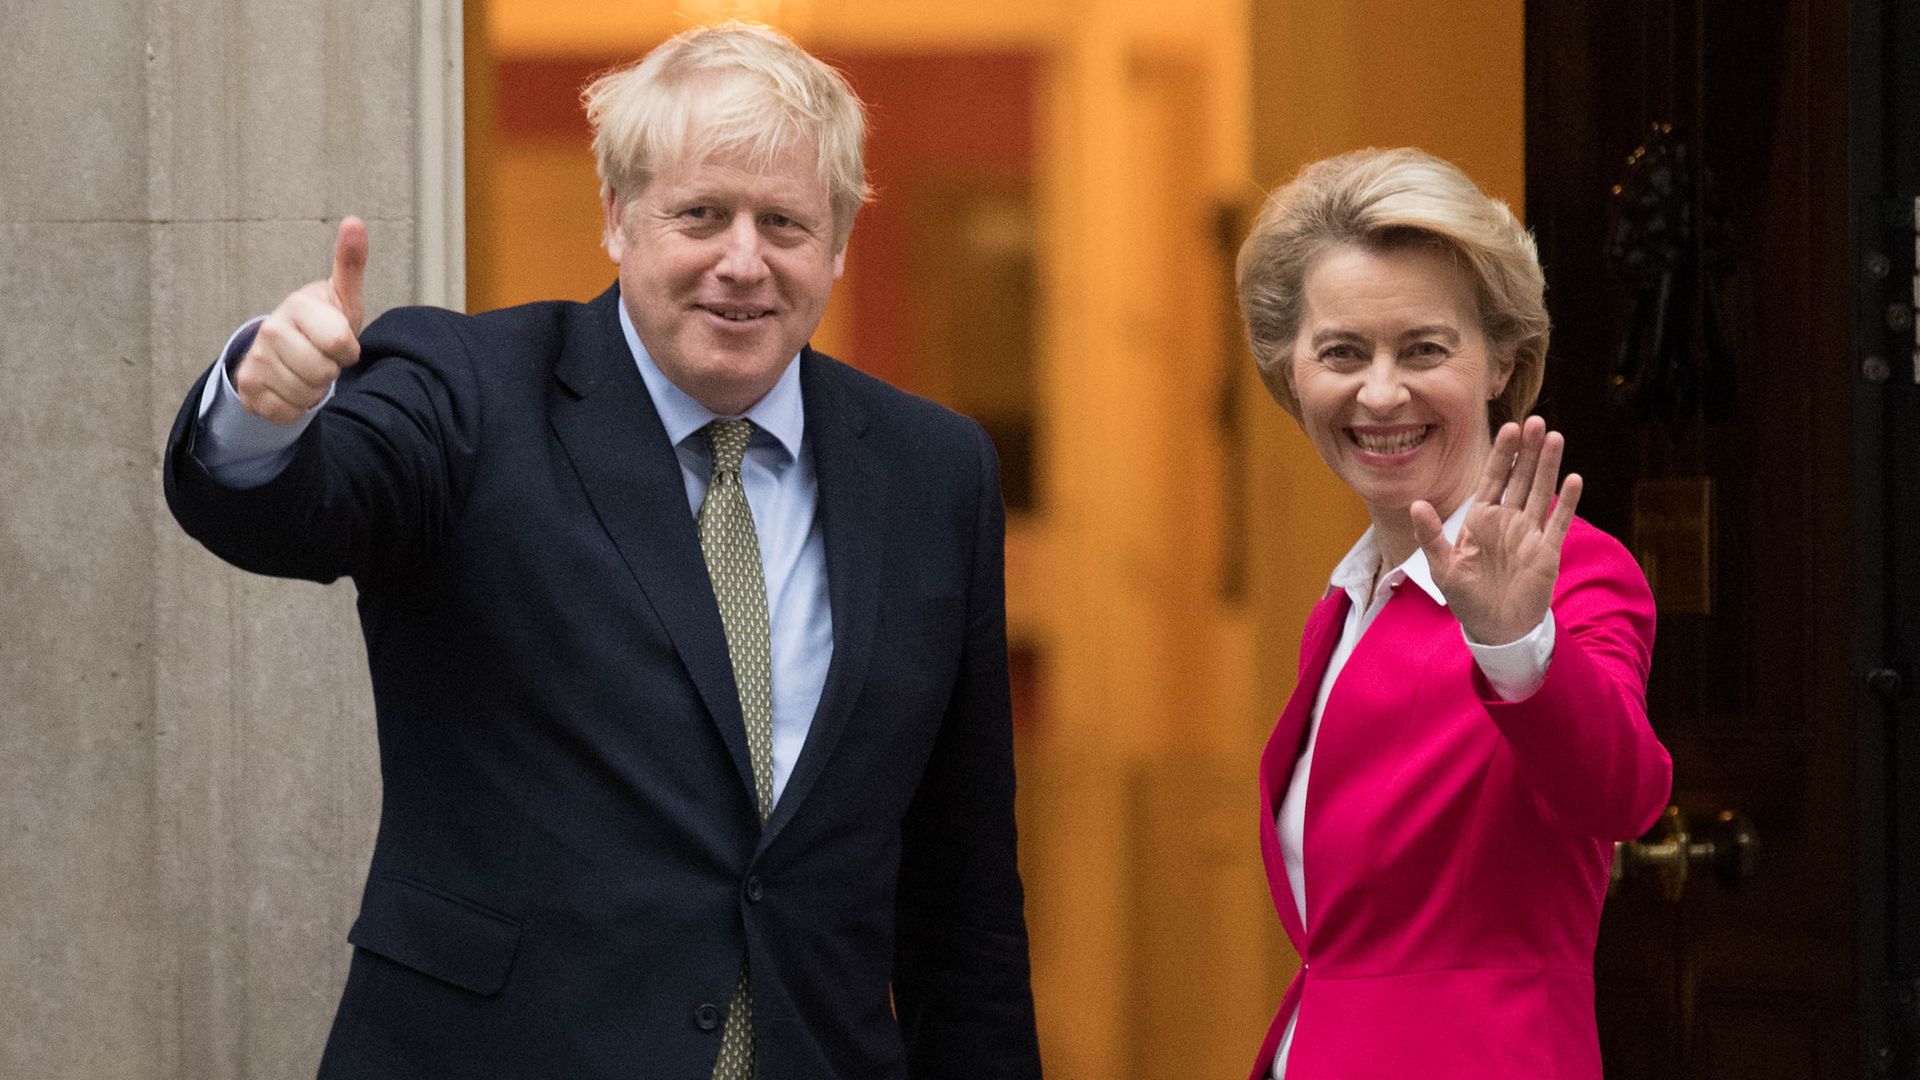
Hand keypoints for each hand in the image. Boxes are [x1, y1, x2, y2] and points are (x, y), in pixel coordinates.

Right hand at [231, 217, 367, 423]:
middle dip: (330, 371)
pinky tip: (291, 386)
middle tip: (321, 356)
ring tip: (306, 370)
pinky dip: (296, 407)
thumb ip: (350, 263)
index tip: (339, 340)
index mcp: (297, 306)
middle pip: (323, 373)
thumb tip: (355, 221)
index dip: (348, 350)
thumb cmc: (321, 322)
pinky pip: (288, 413)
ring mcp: (256, 360)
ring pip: (306, 395)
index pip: (340, 345)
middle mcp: (270, 331)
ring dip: (314, 390)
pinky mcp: (248, 389)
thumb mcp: (342, 297)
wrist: (285, 350)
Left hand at [1411, 416, 1582, 644]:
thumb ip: (1431, 535)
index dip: (1502, 454)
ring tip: (1556, 437)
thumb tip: (1416, 504)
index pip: (1494, 479)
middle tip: (1536, 421)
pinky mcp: (1547, 551)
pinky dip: (1567, 502)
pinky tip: (1574, 479)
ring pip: (1541, 492)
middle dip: (1528, 451)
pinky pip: (1559, 522)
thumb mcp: (1442, 566)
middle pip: (1521, 478)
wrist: (1495, 628)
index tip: (1510, 429)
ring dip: (1549, 466)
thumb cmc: (1466, 597)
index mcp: (1481, 519)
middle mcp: (1507, 521)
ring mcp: (1529, 533)